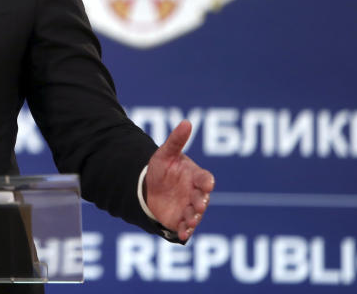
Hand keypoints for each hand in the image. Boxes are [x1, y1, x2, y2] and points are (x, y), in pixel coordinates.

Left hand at [145, 120, 214, 241]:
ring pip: (195, 214)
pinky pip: (185, 227)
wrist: (150, 187)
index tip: (206, 183)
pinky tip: (182, 234)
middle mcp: (195, 193)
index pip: (205, 178)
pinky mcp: (180, 220)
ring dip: (194, 218)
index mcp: (195, 176)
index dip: (206, 181)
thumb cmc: (162, 168)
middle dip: (201, 201)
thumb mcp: (166, 153)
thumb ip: (176, 140)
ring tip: (190, 221)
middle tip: (199, 204)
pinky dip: (185, 231)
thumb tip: (186, 122)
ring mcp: (189, 207)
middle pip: (202, 198)